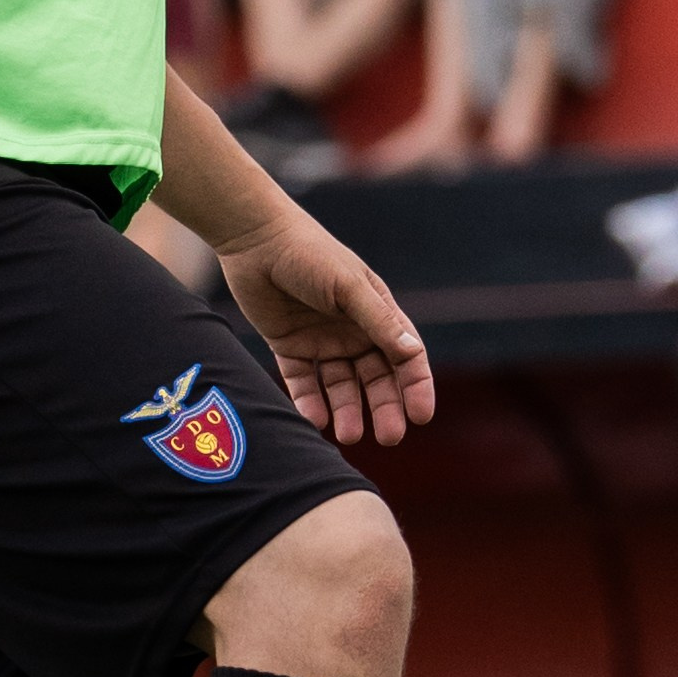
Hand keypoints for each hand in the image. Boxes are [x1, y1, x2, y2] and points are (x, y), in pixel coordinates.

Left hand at [220, 210, 434, 449]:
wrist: (256, 239)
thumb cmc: (310, 254)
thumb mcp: (348, 287)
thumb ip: (379, 321)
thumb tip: (413, 353)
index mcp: (376, 314)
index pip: (405, 357)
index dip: (416, 386)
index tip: (421, 417)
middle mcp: (353, 331)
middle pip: (375, 378)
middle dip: (384, 407)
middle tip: (389, 437)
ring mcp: (322, 341)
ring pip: (340, 386)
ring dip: (347, 411)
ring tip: (347, 436)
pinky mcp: (289, 346)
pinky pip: (302, 382)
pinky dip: (309, 402)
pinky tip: (314, 421)